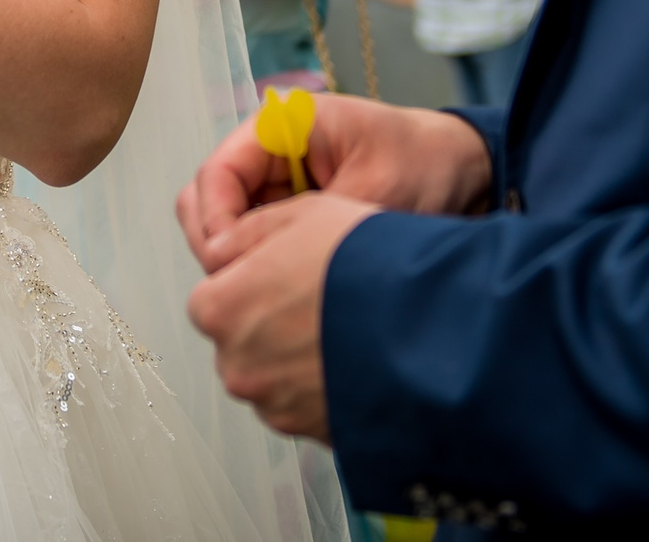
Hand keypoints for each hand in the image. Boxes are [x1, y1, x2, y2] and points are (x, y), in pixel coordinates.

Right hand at [182, 94, 489, 271]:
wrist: (466, 171)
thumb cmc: (426, 162)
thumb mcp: (376, 190)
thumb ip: (315, 223)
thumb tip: (262, 266)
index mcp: (280, 125)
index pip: (215, 174)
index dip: (216, 222)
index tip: (236, 263)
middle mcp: (267, 152)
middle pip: (206, 201)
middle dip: (219, 244)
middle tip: (252, 285)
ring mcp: (276, 183)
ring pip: (224, 226)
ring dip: (240, 258)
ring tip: (274, 289)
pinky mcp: (288, 212)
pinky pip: (253, 242)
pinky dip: (261, 265)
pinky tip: (288, 288)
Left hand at [185, 191, 380, 439]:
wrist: (433, 328)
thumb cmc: (369, 269)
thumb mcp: (301, 215)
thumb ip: (248, 231)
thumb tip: (224, 247)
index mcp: (219, 309)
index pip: (215, 295)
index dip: (252, 279)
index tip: (284, 272)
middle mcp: (238, 365)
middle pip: (243, 338)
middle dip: (271, 321)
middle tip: (319, 297)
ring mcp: (274, 405)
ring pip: (273, 375)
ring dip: (297, 357)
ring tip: (344, 328)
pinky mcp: (312, 433)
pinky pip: (306, 405)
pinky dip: (323, 387)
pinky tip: (355, 358)